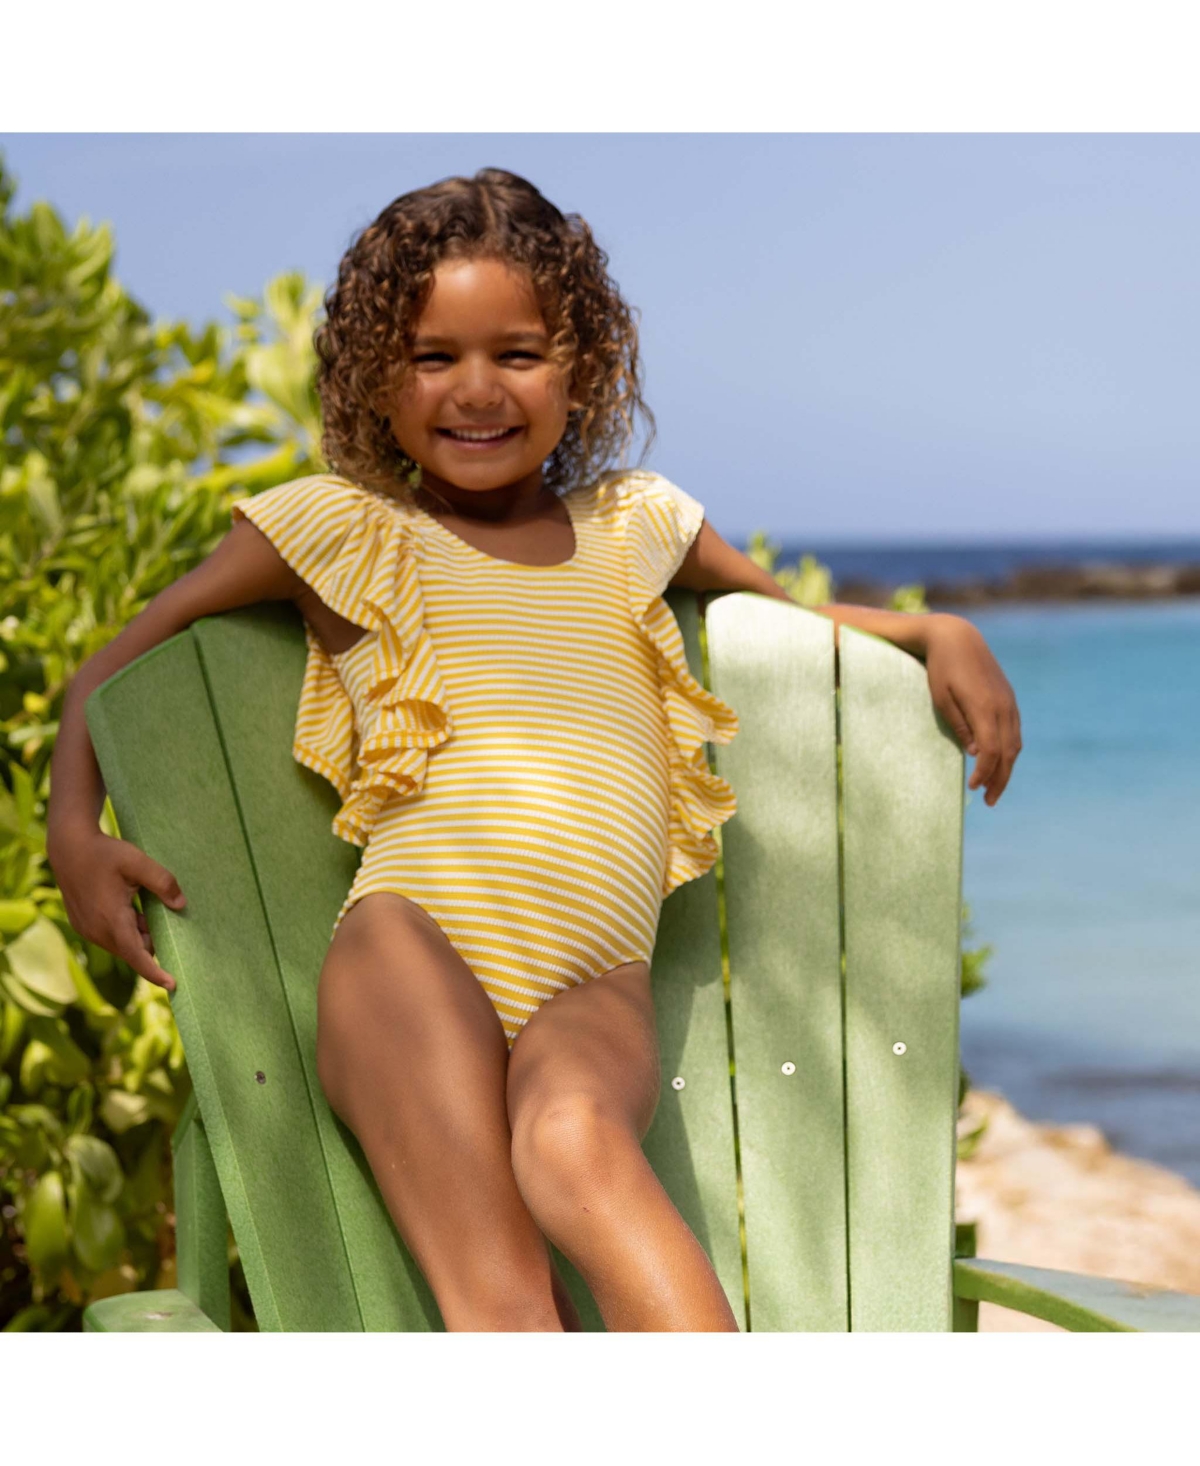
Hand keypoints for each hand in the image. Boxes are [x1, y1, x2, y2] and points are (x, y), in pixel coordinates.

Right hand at [49, 829, 186, 992]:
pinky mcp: (82, 925)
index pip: (137, 956)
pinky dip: (125, 929)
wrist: (69, 846)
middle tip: (163, 919)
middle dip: (150, 942)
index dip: (155, 972)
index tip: (173, 984)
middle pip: (132, 950)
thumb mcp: (138, 862)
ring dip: (138, 934)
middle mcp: (96, 930)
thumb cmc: (104, 853)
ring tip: (142, 905)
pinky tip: (130, 906)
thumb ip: (163, 883)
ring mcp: (87, 929)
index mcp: (111, 919)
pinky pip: (110, 937)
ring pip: (122, 944)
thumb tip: (181, 905)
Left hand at [922, 615, 1021, 804]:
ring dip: (1007, 768)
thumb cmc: (942, 669)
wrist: (958, 638)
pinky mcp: (1009, 699)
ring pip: (1015, 744)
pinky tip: (1000, 762)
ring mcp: (1009, 702)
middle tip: (989, 802)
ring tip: (995, 788)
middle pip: (1008, 753)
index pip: (990, 751)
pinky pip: (1014, 731)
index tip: (972, 788)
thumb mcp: (942, 698)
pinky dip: (1009, 751)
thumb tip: (976, 754)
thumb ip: (960, 726)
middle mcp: (1003, 707)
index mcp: (985, 707)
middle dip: (999, 780)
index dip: (984, 774)